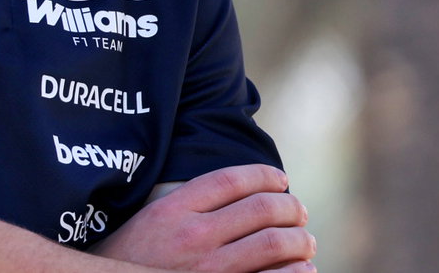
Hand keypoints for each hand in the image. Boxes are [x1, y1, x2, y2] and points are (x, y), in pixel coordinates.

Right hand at [92, 165, 315, 272]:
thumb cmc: (133, 259)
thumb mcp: (150, 221)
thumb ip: (185, 206)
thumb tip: (234, 195)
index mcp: (173, 210)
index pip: (232, 180)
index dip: (264, 175)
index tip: (279, 180)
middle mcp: (194, 235)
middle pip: (261, 208)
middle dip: (290, 207)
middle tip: (298, 212)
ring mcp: (211, 269)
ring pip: (275, 242)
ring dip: (300, 239)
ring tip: (305, 241)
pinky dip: (297, 272)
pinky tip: (301, 270)